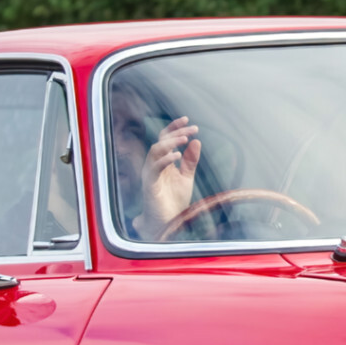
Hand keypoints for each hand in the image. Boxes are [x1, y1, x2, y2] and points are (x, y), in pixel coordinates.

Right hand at [139, 117, 200, 236]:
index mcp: (163, 162)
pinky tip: (178, 155)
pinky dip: (166, 159)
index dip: (175, 128)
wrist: (168, 223)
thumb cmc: (174, 202)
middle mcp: (154, 165)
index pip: (166, 139)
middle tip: (192, 129)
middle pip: (161, 141)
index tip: (189, 121)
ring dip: (170, 142)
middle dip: (176, 132)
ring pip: (155, 150)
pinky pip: (154, 167)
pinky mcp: (149, 184)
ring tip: (185, 138)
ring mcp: (150, 174)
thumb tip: (196, 141)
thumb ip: (190, 160)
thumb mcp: (186, 177)